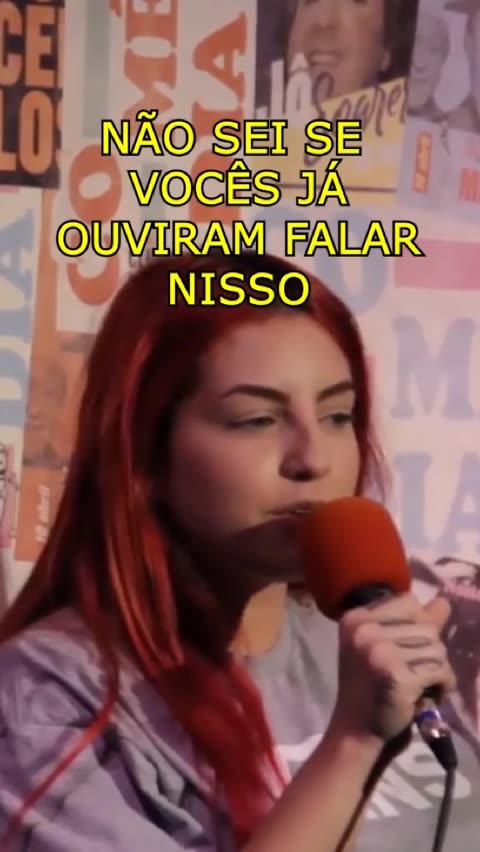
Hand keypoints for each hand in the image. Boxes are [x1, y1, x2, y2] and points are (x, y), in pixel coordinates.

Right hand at [329, 593, 455, 745]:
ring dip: (438, 668)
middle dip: (430, 649)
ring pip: (437, 647)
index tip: (406, 646)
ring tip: (421, 681)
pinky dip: (443, 683)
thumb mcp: (383, 646)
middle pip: (426, 625)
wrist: (355, 729)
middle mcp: (365, 631)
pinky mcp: (398, 677)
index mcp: (357, 618)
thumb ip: (413, 623)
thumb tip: (444, 602)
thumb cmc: (370, 686)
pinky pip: (441, 669)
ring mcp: (380, 653)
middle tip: (414, 670)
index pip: (408, 601)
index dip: (417, 623)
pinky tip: (428, 693)